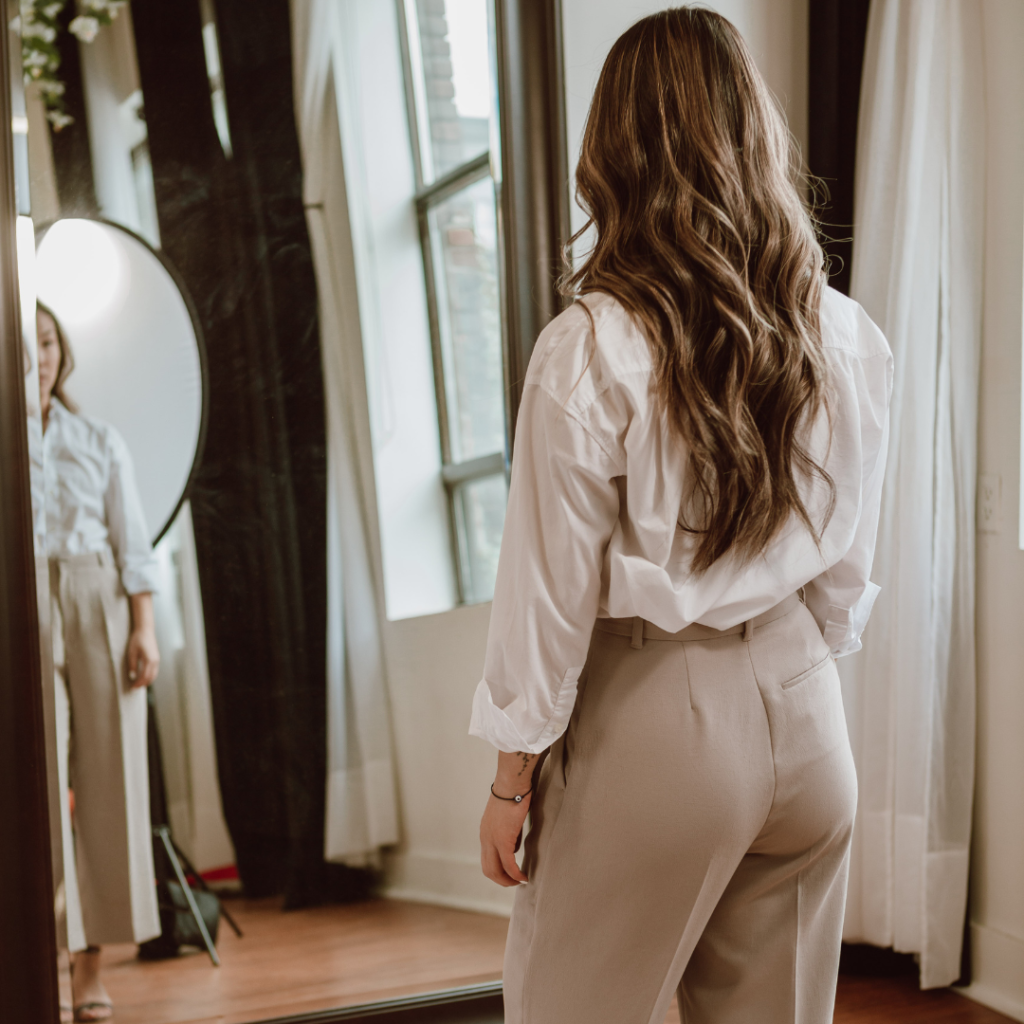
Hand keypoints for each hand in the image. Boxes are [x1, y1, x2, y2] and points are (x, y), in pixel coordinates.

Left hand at [126, 592, 158, 687]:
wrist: (145, 630)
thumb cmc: (137, 639)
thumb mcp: (132, 653)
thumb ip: (133, 665)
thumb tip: (132, 676)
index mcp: (150, 660)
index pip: (144, 676)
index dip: (138, 683)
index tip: (132, 688)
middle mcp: (155, 661)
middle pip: (151, 677)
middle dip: (143, 684)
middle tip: (134, 688)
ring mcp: (157, 659)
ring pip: (154, 675)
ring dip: (147, 681)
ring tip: (138, 684)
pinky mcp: (156, 658)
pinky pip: (154, 670)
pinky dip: (150, 676)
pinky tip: (143, 676)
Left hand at [479, 749, 539, 886]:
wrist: (512, 784)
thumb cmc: (513, 795)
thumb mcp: (508, 818)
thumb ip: (509, 834)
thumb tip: (514, 848)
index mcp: (485, 832)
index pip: (487, 859)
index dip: (498, 870)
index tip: (511, 874)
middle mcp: (485, 838)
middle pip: (488, 869)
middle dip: (502, 880)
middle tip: (515, 883)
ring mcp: (492, 840)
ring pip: (495, 870)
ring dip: (508, 880)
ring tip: (520, 882)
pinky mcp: (503, 839)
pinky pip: (508, 864)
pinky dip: (516, 874)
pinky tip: (524, 877)